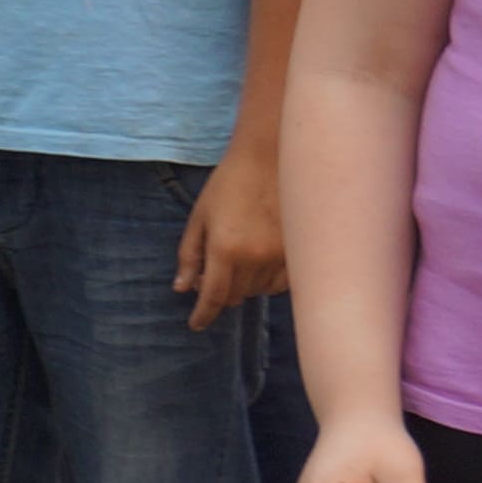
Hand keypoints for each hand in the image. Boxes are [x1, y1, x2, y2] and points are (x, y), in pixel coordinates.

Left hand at [177, 140, 289, 325]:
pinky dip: (268, 281)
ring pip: (258, 291)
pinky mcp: (299, 252)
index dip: (203, 315)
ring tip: (239, 259)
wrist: (270, 158)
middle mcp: (254, 258)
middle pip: (235, 296)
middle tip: (212, 276)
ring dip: (245, 286)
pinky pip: (281, 283)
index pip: (212, 297)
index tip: (196, 325)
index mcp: (224, 249)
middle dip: (220, 293)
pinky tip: (261, 262)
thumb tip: (182, 289)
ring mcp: (280, 256)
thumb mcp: (199, 217)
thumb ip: (189, 255)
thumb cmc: (228, 185)